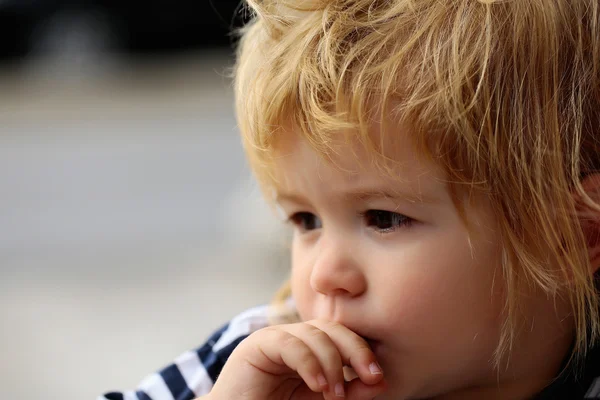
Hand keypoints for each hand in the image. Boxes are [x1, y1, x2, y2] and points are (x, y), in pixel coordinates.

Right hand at [207, 320, 386, 399]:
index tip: (379, 379)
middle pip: (332, 328)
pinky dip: (308, 362)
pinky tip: (318, 385)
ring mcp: (276, 338)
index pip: (343, 337)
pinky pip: (289, 343)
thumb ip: (347, 392)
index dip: (362, 352)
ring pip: (313, 333)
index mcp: (311, 349)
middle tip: (371, 377)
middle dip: (355, 350)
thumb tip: (379, 381)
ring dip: (331, 363)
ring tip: (334, 394)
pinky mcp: (257, 345)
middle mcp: (295, 338)